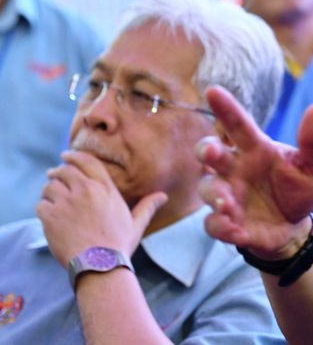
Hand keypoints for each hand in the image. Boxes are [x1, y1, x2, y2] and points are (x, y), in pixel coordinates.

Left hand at [36, 150, 166, 266]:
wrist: (99, 264)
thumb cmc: (119, 244)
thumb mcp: (136, 223)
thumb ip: (147, 206)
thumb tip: (163, 196)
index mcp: (105, 189)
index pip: (87, 162)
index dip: (74, 156)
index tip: (65, 156)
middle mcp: (86, 191)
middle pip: (65, 171)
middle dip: (58, 172)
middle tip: (53, 175)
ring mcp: (67, 202)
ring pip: (50, 187)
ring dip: (49, 191)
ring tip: (51, 198)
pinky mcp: (51, 216)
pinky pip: (41, 204)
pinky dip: (43, 208)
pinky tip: (48, 215)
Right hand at [197, 86, 312, 258]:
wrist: (297, 227)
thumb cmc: (301, 189)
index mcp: (256, 149)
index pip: (238, 124)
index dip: (226, 108)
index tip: (213, 90)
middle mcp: (236, 169)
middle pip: (210, 151)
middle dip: (206, 149)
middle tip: (211, 152)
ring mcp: (229, 196)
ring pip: (207, 188)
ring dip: (215, 195)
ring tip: (229, 205)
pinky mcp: (227, 223)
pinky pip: (213, 224)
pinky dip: (221, 226)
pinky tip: (238, 231)